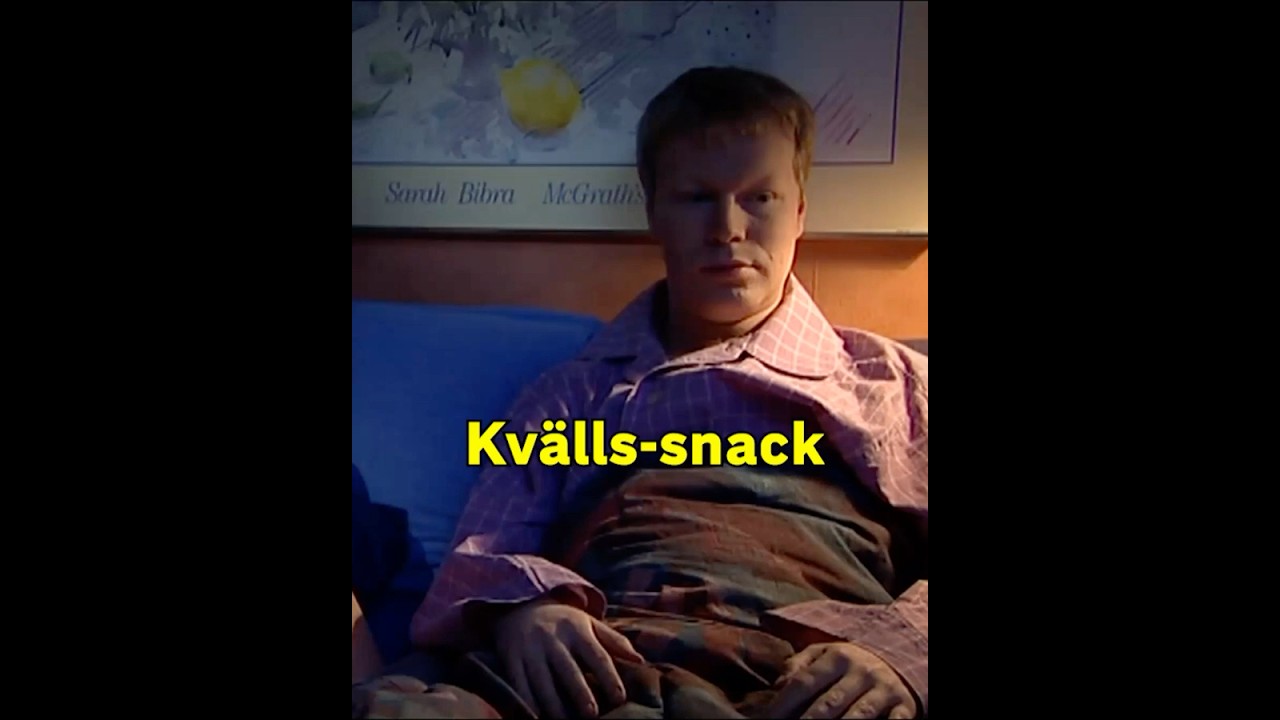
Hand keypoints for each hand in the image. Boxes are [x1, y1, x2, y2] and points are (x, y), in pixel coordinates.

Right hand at [494, 594, 643, 718]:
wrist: (520, 604)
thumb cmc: (563, 621)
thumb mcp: (589, 624)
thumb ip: (614, 641)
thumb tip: (640, 660)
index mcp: (577, 629)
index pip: (596, 655)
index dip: (609, 676)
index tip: (619, 698)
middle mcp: (553, 638)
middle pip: (568, 669)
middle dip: (579, 692)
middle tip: (591, 714)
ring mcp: (530, 648)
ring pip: (541, 679)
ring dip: (552, 703)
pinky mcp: (511, 658)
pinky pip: (518, 682)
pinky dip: (526, 701)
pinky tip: (536, 716)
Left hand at [766, 642, 916, 718]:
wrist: (900, 659)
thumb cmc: (851, 663)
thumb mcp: (825, 654)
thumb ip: (799, 665)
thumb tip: (778, 685)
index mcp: (838, 657)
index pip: (805, 682)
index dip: (783, 704)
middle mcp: (861, 672)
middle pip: (828, 703)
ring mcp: (883, 690)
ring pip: (857, 716)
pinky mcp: (903, 707)